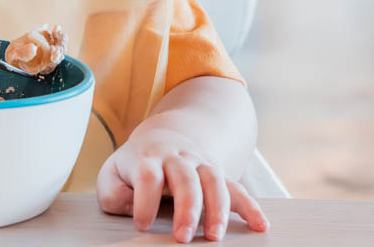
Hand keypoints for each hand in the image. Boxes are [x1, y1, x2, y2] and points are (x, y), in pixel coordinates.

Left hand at [96, 126, 267, 241]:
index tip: (142, 224)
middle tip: (182, 237)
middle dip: (186, 209)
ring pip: (214, 181)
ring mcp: (201, 164)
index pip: (148, 176)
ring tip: (214, 236)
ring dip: (217, 209)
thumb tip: (129, 206)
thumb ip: (112, 192)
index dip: (145, 201)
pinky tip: (260, 225)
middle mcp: (177, 158)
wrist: (164, 137)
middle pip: (185, 179)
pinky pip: (238, 189)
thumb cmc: (135, 164)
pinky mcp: (219, 175)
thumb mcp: (112, 173)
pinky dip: (251, 206)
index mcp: (148, 158)